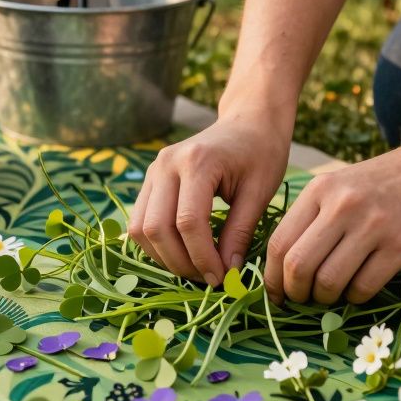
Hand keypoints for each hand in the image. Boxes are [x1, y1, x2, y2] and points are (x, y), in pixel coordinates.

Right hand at [128, 118, 291, 286]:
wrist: (247, 122)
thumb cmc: (261, 153)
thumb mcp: (260, 192)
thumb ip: (240, 232)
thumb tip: (227, 272)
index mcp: (197, 162)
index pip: (188, 222)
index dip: (202, 257)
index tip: (222, 277)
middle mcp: (166, 164)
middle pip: (156, 228)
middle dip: (180, 262)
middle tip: (209, 278)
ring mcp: (153, 170)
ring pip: (140, 228)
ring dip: (164, 257)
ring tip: (195, 268)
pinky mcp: (150, 179)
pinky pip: (139, 220)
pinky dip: (156, 244)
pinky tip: (183, 253)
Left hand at [263, 140, 400, 305]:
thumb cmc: (386, 181)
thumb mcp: (341, 185)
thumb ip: (313, 217)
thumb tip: (283, 267)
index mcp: (319, 190)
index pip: (279, 244)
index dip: (272, 277)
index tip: (277, 293)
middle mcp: (341, 206)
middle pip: (298, 266)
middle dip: (294, 293)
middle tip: (303, 300)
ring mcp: (372, 225)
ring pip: (329, 282)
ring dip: (326, 299)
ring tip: (332, 295)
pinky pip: (364, 287)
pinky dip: (356, 297)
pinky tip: (359, 288)